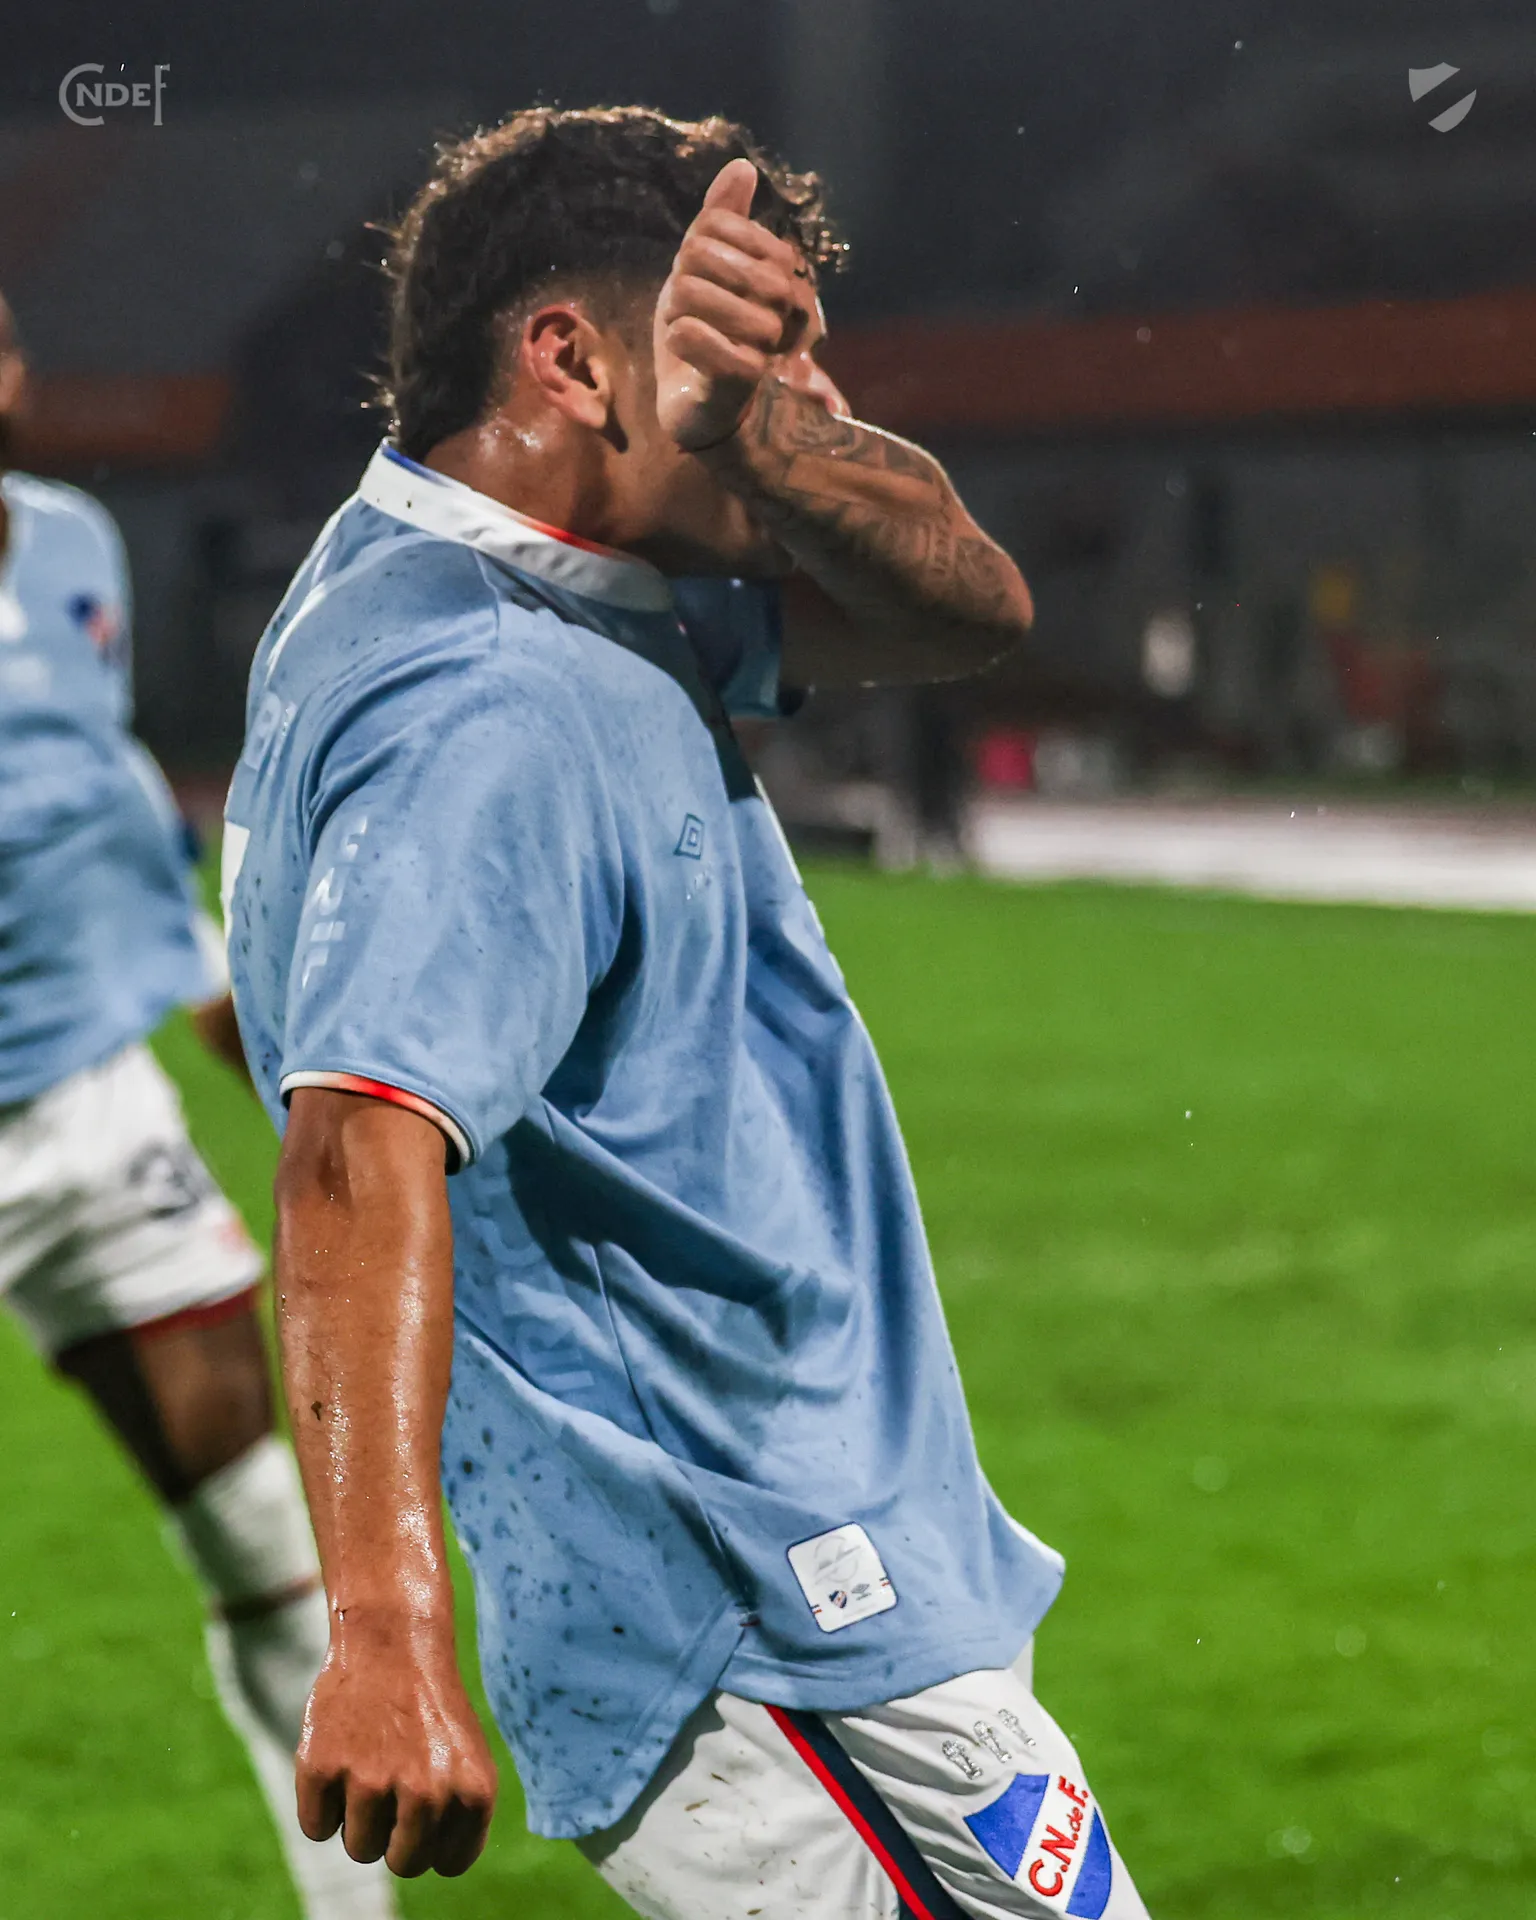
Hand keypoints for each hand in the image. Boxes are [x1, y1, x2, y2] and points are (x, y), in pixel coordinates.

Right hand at [296, 1616, 497, 1878]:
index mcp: (472, 1792)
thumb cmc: (429, 1708)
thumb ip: (459, 1816)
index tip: (427, 1800)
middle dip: (395, 1833)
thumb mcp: (467, 1758)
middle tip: (395, 1779)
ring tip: (370, 1761)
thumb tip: (435, 1864)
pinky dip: (321, 1802)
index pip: (447, 1863)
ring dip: (358, 1816)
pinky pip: (317, 1827)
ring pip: (360, 1848)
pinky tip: (339, 1754)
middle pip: (403, 1863)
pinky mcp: (323, 1768)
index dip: (432, 1837)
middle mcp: (428, 1792)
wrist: (393, 1638)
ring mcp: (372, 1781)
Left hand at [653, 157, 812, 450]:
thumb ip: (724, 218)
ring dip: (675, 310)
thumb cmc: (705, 330)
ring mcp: (765, 344)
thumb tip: (742, 167)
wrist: (697, 402)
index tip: (698, 275)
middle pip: (703, 255)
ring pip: (695, 293)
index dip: (694, 244)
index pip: (719, 224)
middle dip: (680, 279)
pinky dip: (678, 337)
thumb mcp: (707, 268)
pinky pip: (697, 336)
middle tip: (687, 307)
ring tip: (685, 328)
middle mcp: (781, 306)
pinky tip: (683, 347)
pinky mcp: (742, 381)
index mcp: (778, 271)